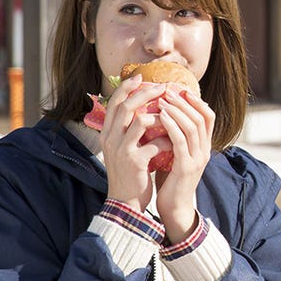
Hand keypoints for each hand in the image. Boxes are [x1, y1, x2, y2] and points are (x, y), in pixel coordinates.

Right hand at [99, 74, 170, 210]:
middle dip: (145, 93)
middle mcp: (110, 139)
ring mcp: (121, 150)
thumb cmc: (128, 173)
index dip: (126, 88)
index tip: (140, 77)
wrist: (124, 203)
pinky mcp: (135, 162)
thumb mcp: (122, 149)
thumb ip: (128, 130)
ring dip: (160, 115)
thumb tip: (143, 108)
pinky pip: (154, 142)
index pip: (113, 103)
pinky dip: (166, 140)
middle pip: (125, 106)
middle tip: (163, 87)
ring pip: (139, 121)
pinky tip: (173, 142)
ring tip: (172, 115)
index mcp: (107, 134)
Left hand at [153, 86, 215, 243]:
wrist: (173, 209)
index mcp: (204, 146)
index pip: (208, 116)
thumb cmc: (171, 181)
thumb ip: (176, 138)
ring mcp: (198, 159)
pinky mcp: (186, 167)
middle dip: (184, 101)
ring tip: (162, 100)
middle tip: (167, 90)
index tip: (180, 90)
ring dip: (177, 110)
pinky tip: (159, 117)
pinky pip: (180, 141)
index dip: (196, 101)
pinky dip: (171, 126)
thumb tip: (163, 116)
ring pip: (193, 126)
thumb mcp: (176, 155)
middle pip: (202, 117)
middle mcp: (205, 150)